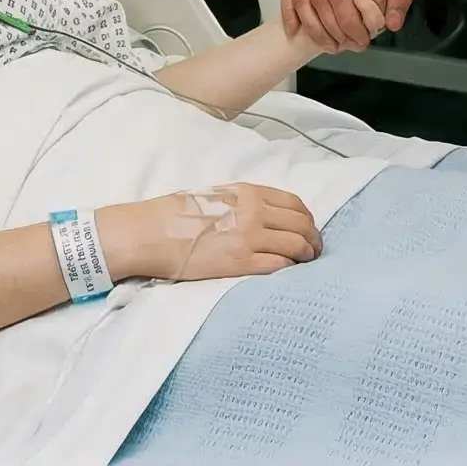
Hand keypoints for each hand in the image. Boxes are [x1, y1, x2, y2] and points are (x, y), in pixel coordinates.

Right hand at [98, 183, 320, 282]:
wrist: (152, 233)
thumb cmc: (176, 214)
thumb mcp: (215, 196)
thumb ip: (243, 202)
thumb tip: (264, 215)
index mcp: (248, 193)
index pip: (294, 204)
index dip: (307, 218)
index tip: (308, 229)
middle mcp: (254, 212)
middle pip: (302, 225)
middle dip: (313, 239)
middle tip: (314, 251)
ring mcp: (249, 238)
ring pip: (297, 246)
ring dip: (306, 256)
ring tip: (305, 263)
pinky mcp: (241, 263)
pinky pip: (279, 266)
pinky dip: (288, 269)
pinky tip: (286, 273)